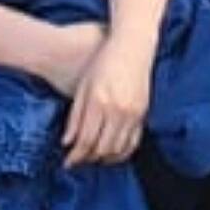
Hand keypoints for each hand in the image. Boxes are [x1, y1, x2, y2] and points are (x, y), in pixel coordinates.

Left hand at [64, 32, 154, 167]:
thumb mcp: (83, 86)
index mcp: (99, 101)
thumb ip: (75, 116)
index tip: (67, 163)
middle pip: (101, 148)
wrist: (133, 46)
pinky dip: (122, 153)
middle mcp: (117, 110)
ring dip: (104, 158)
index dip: (75, 156)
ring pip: (117, 149)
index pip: (85, 140)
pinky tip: (111, 153)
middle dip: (87, 159)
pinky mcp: (143, 114)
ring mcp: (132, 113)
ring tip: (93, 157)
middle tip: (78, 161)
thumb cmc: (103, 61)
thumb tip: (67, 143)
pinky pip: (133, 143)